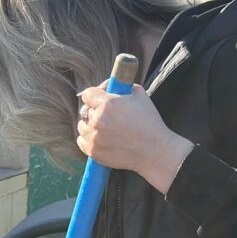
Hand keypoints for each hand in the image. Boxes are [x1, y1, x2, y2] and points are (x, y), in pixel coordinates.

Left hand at [77, 84, 194, 191]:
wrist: (155, 150)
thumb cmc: (149, 122)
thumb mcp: (139, 94)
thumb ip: (121, 86)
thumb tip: (109, 86)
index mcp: (107, 104)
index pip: (87, 94)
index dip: (95, 95)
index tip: (101, 99)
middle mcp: (98, 120)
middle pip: (85, 110)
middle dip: (94, 110)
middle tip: (108, 116)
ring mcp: (94, 137)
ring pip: (82, 126)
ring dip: (91, 125)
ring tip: (105, 128)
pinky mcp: (93, 152)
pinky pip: (81, 141)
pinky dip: (89, 139)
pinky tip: (101, 138)